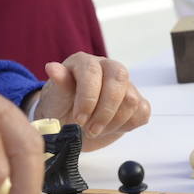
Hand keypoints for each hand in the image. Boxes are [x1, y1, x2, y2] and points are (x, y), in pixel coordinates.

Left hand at [32, 54, 150, 150]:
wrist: (69, 121)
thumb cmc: (61, 105)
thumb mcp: (56, 96)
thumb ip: (59, 82)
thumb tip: (52, 68)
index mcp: (85, 63)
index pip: (93, 72)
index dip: (88, 97)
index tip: (79, 119)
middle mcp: (108, 68)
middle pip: (119, 80)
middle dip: (105, 111)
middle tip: (90, 130)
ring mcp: (125, 85)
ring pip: (131, 100)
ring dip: (113, 122)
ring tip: (95, 130)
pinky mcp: (136, 102)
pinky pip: (142, 112)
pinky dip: (127, 125)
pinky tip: (110, 128)